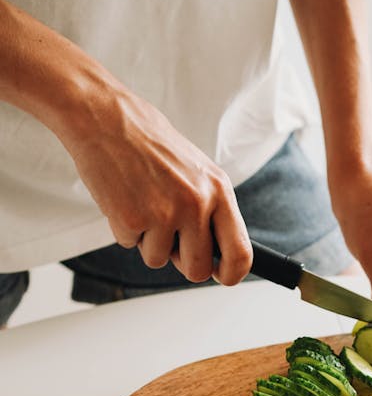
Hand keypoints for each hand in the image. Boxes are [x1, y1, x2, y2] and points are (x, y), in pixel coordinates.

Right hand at [64, 85, 251, 285]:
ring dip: (148, 241)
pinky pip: (131, 246)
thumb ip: (210, 210)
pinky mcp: (132, 219)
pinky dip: (125, 229)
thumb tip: (215, 256)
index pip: (240, 252)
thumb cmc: (150, 144)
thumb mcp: (196, 171)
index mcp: (218, 190)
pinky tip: (124, 198)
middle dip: (181, 262)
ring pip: (159, 260)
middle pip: (197, 269)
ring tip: (142, 202)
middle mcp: (196, 204)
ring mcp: (164, 213)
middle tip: (168, 237)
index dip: (232, 274)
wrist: (106, 119)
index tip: (222, 277)